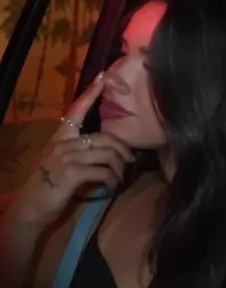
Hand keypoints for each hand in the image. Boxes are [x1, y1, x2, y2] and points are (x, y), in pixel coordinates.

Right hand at [10, 73, 133, 228]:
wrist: (31, 209)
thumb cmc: (48, 186)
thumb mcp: (61, 163)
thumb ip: (78, 152)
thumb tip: (106, 149)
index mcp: (60, 138)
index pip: (75, 111)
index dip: (90, 95)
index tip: (102, 78)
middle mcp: (63, 144)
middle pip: (105, 137)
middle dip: (123, 149)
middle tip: (131, 161)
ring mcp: (67, 157)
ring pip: (108, 153)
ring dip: (120, 167)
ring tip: (120, 176)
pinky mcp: (72, 173)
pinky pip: (104, 171)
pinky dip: (113, 179)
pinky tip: (112, 186)